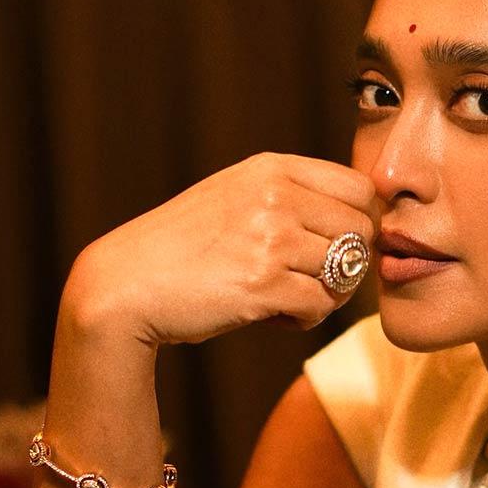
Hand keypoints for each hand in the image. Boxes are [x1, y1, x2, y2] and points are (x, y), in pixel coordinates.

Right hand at [64, 152, 383, 346]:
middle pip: (362, 232)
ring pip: (346, 271)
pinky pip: (321, 305)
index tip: (340, 249)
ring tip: (292, 299)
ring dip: (327, 295)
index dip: (361, 224)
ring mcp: (270, 239)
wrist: (125, 285)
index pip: (360, 190)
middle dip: (349, 264)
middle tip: (316, 282)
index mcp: (271, 169)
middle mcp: (275, 196)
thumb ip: (289, 196)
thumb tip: (362, 218)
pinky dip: (305, 318)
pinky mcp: (263, 284)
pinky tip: (276, 317)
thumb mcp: (235, 196)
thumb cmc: (184, 248)